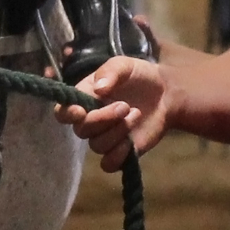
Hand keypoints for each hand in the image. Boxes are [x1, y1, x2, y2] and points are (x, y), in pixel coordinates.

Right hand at [57, 55, 170, 171]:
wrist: (166, 93)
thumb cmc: (140, 76)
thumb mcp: (125, 65)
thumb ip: (110, 72)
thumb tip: (99, 89)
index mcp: (84, 98)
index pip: (63, 112)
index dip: (68, 114)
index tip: (81, 111)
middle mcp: (90, 120)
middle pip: (81, 130)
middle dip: (103, 119)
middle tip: (125, 106)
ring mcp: (104, 137)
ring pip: (97, 145)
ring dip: (117, 132)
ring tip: (135, 114)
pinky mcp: (120, 152)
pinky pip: (109, 164)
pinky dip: (119, 155)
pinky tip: (131, 141)